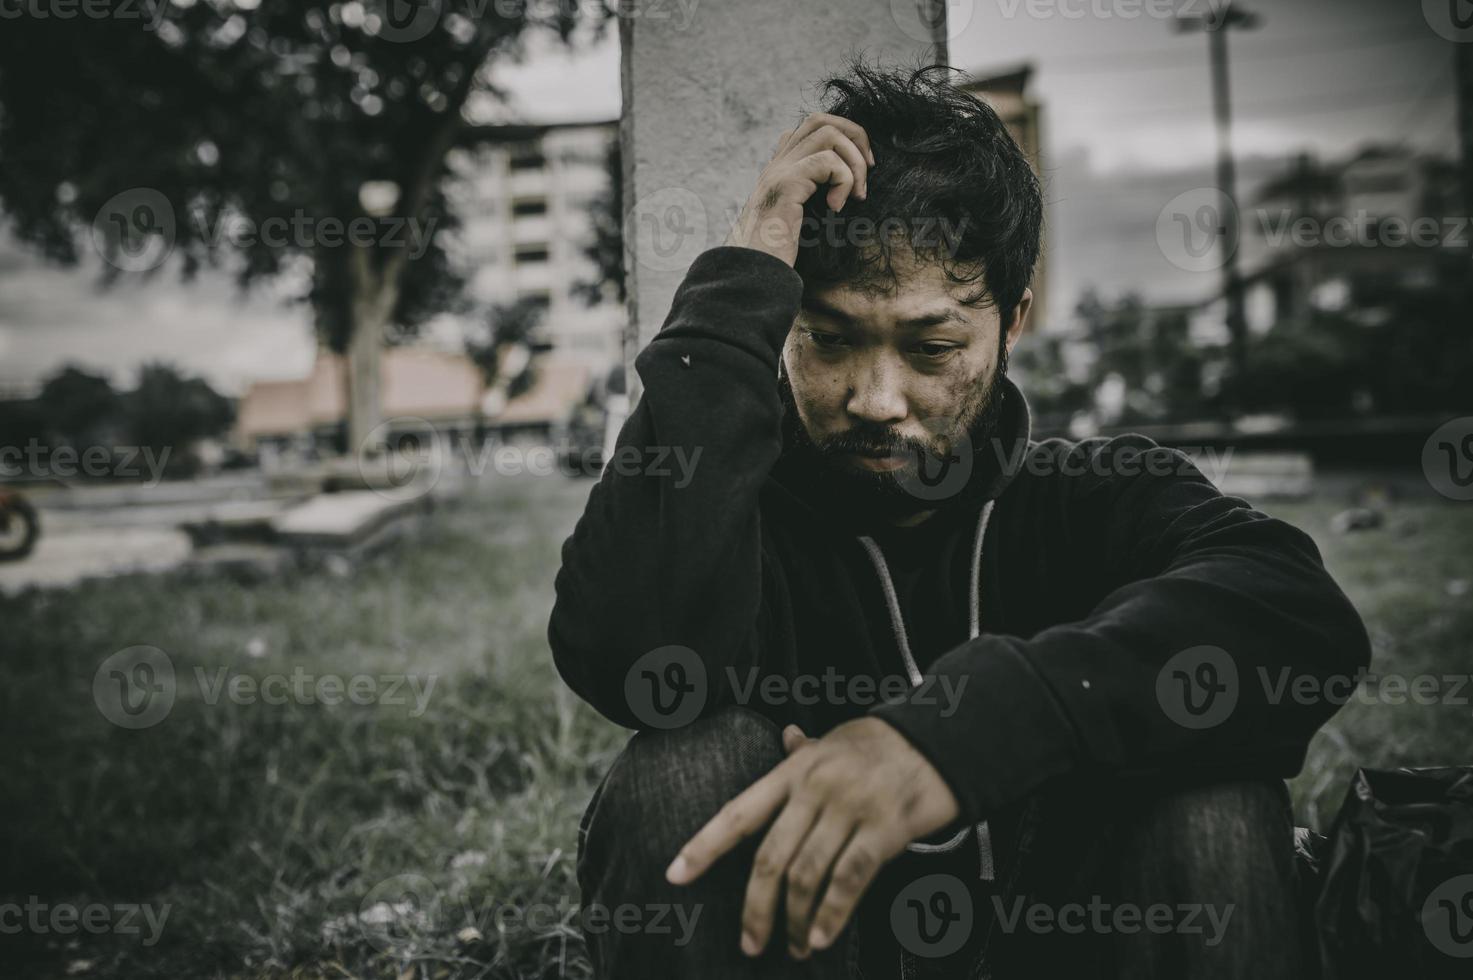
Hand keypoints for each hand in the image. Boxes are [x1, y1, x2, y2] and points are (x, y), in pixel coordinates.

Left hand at [664, 716, 958, 959]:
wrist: (943, 737)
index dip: (703, 846)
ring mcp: (850, 808)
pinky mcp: (885, 828)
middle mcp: (815, 790)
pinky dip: (832, 914)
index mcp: (794, 771)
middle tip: (750, 944)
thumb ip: (807, 751)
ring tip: (794, 948)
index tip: (673, 875)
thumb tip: (787, 738)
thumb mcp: (837, 740)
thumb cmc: (884, 743)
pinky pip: (850, 879)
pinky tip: (820, 938)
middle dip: (755, 908)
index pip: (738, 813)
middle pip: (770, 858)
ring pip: (807, 875)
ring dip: (795, 921)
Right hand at [722, 112, 874, 267]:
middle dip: (855, 137)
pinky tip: (836, 208)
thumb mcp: (799, 224)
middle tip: (868, 172)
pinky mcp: (785, 186)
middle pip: (821, 120)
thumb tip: (848, 195)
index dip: (842, 137)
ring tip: (856, 195)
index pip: (810, 128)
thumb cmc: (777, 259)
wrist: (752, 276)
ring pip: (828, 133)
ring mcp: (778, 172)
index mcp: (779, 171)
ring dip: (854, 161)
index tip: (860, 171)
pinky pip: (827, 162)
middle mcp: (776, 165)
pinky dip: (844, 181)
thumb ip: (813, 202)